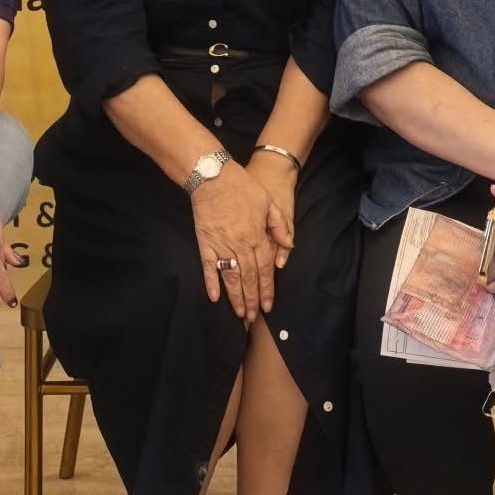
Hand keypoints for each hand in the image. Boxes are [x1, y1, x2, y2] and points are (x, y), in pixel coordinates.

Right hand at [190, 161, 293, 323]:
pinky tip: (214, 297)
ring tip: (239, 313)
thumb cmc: (243, 187)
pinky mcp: (205, 242)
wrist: (214, 177)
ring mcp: (221, 245)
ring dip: (235, 296)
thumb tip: (288, 245)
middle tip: (253, 318)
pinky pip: (208, 266)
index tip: (269, 305)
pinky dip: (210, 282)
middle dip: (252, 299)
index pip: (264, 269)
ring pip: (230, 277)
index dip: (267, 288)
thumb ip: (280, 225)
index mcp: (257, 237)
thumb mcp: (269, 202)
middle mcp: (240, 245)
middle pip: (248, 277)